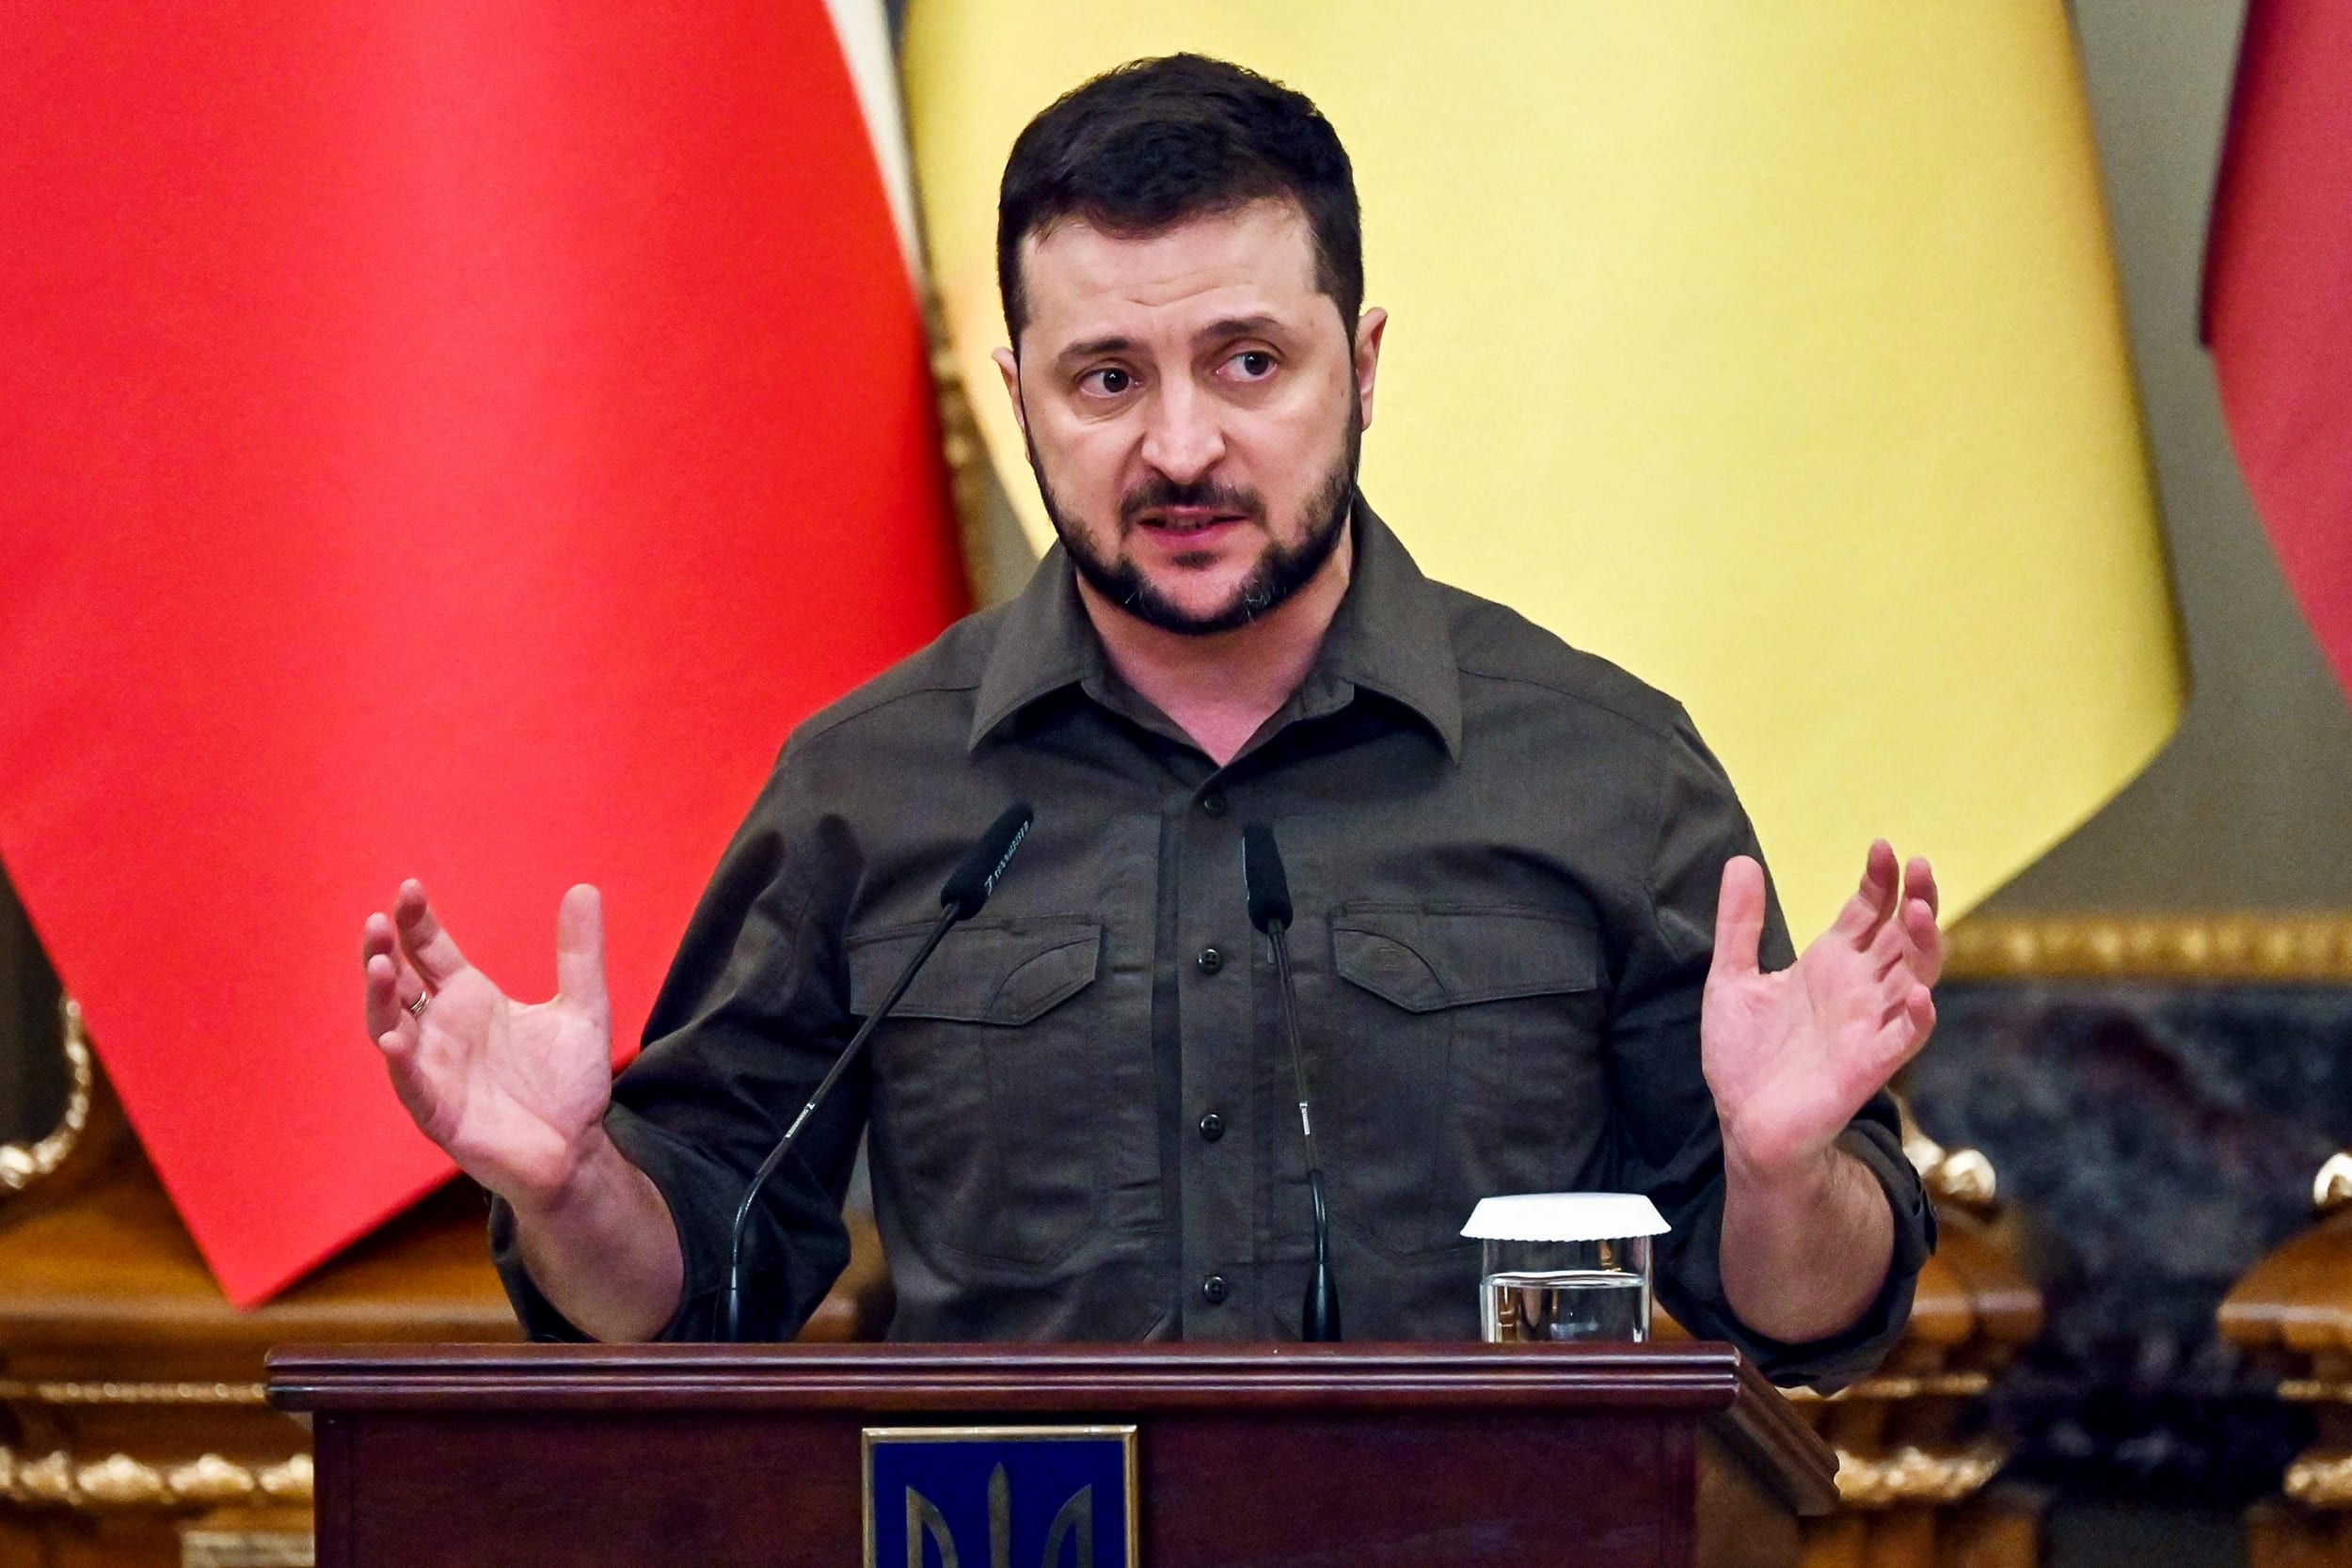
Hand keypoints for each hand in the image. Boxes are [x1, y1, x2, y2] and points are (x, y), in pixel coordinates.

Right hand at [361, 880, 614, 1208]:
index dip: (417, 922)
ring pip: (390, 1029)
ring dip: (379, 999)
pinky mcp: (440, 1114)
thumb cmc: (569, 1083)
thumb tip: (584, 888)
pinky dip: (400, 1062)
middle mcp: (442, 1031)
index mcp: (469, 1000)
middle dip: (382, 952)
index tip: (410, 888)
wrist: (579, 1150)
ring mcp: (435, 1071)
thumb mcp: (584, 1008)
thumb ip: (580, 954)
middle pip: (396, 985)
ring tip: (377, 965)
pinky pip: (411, 1086)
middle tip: (378, 921)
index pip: (429, 952)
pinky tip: (392, 1039)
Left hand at [1700, 842, 1939, 1180]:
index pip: (1869, 911)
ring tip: (1921, 911)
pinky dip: (1918, 1016)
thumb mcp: (1731, 978)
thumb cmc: (1745, 1056)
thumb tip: (1739, 861)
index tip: (1881, 847)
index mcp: (1830, 964)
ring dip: (1926, 946)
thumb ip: (1739, 923)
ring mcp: (1869, 1024)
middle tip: (1918, 865)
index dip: (1879, 880)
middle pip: (1903, 935)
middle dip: (1916, 899)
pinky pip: (1907, 1037)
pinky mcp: (1870, 1064)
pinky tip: (1919, 994)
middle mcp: (1859, 989)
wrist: (1744, 1123)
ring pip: (1917, 977)